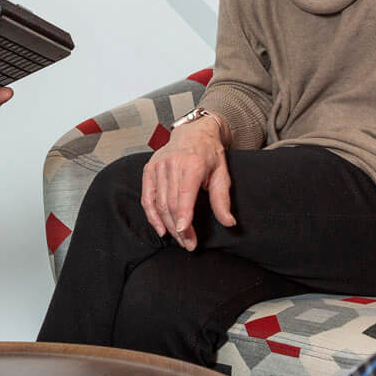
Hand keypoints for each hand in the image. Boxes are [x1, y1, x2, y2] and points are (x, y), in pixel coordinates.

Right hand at [142, 116, 233, 249]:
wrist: (193, 132)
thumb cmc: (209, 154)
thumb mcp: (222, 173)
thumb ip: (222, 199)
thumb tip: (229, 222)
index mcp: (193, 163)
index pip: (185, 193)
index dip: (184, 214)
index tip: (185, 232)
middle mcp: (172, 163)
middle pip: (172, 203)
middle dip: (180, 227)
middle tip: (189, 243)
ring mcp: (158, 166)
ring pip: (160, 203)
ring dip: (168, 225)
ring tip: (180, 239)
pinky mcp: (149, 170)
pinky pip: (147, 198)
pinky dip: (152, 216)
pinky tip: (161, 229)